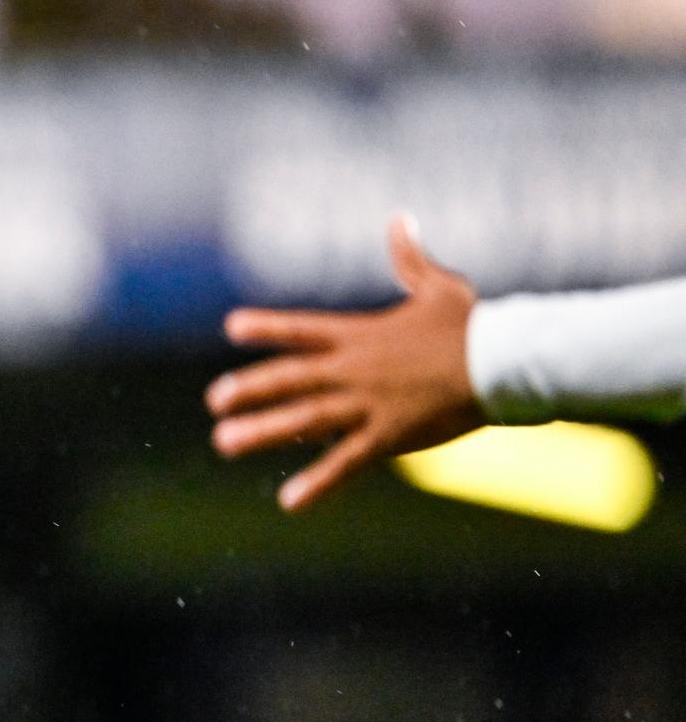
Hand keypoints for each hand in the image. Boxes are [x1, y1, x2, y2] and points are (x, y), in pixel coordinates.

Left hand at [206, 215, 483, 510]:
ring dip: (262, 432)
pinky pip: (346, 464)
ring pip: (304, 419)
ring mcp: (368, 404)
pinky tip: (289, 502)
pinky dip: (318, 484)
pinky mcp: (389, 436)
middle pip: (290, 378)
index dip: (266, 328)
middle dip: (249, 388)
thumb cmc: (476, 325)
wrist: (505, 362)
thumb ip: (411, 259)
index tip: (232, 327)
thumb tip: (402, 219)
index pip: (302, 329)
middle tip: (215, 400)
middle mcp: (354, 370)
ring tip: (224, 443)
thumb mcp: (440, 287)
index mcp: (361, 335)